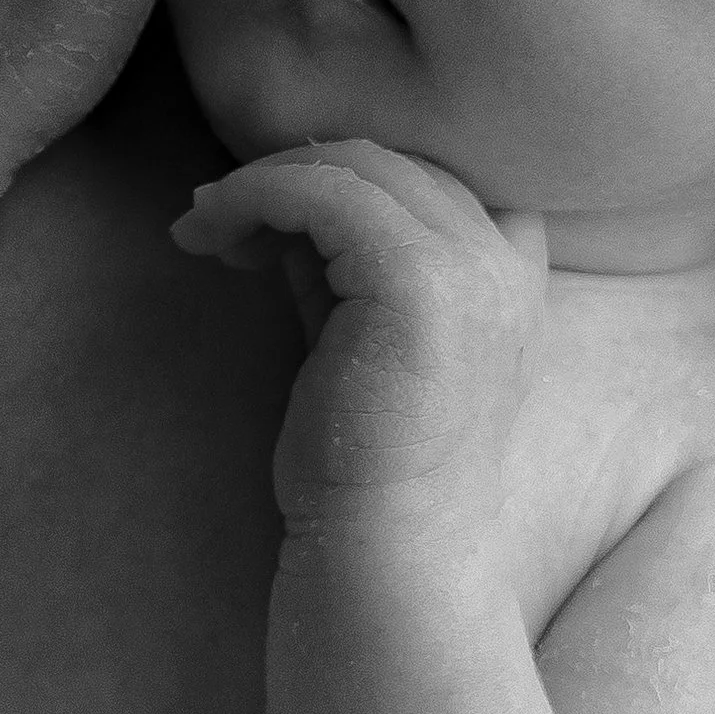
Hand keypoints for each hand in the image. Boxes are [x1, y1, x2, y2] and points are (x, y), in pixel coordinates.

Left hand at [173, 138, 545, 517]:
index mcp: (509, 281)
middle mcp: (506, 265)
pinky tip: (209, 236)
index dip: (352, 185)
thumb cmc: (363, 468)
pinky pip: (324, 193)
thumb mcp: (356, 340)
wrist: (386, 550)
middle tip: (222, 222)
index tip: (278, 224)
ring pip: (358, 166)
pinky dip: (255, 196)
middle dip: (297, 175)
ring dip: (264, 182)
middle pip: (395, 163)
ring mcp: (473, 269)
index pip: (432, 180)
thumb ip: (339, 269)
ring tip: (205, 230)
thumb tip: (283, 207)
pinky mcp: (419, 281)